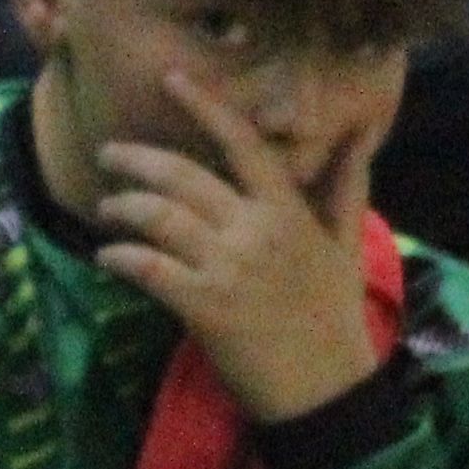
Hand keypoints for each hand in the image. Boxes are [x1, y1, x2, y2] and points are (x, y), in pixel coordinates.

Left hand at [84, 64, 382, 425]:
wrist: (327, 390)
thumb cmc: (332, 315)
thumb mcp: (345, 246)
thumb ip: (345, 189)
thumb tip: (362, 136)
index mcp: (287, 212)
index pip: (242, 145)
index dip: (205, 107)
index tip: (170, 78)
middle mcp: (256, 231)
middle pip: (182, 176)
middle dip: (135, 160)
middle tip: (108, 154)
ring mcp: (229, 268)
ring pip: (158, 216)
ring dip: (122, 208)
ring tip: (107, 211)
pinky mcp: (205, 307)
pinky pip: (149, 268)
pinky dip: (121, 257)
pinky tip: (109, 256)